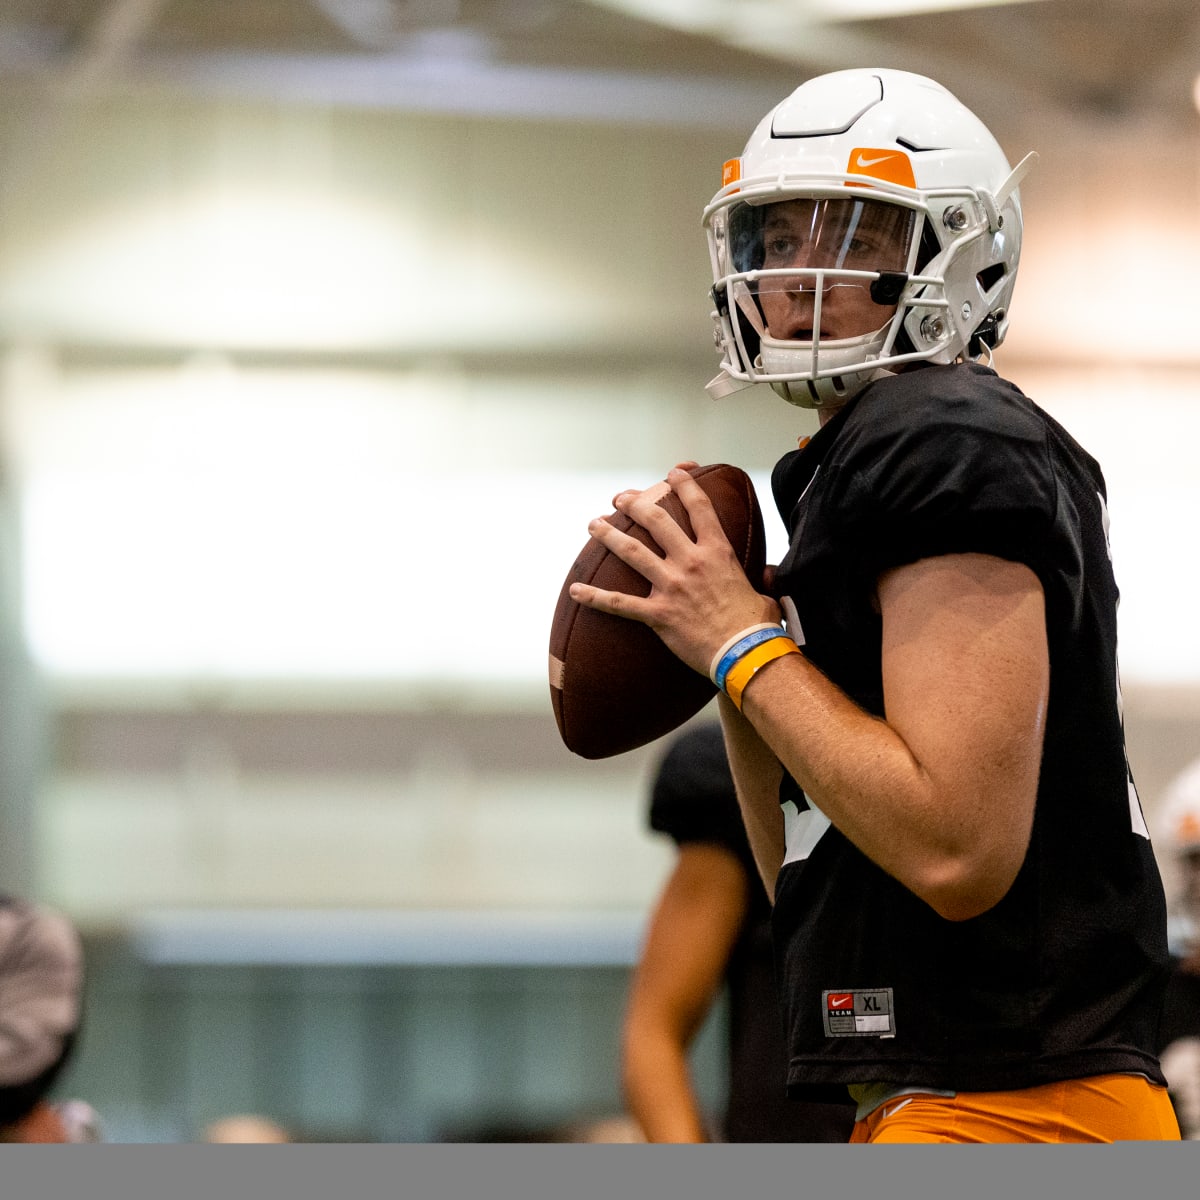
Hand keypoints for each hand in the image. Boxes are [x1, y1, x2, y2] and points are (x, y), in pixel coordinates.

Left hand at [568, 464, 779, 675]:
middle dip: (635, 504)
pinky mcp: (658, 614)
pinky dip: (594, 597)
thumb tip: (767, 572)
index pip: (699, 507)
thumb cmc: (758, 626)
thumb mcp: (765, 590)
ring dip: (609, 535)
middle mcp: (691, 563)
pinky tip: (575, 590)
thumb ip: (760, 576)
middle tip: (621, 498)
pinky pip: (619, 603)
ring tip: (594, 524)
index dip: (683, 485)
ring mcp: (671, 586)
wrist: (747, 653)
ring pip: (632, 552)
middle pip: (657, 521)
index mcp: (717, 552)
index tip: (672, 473)